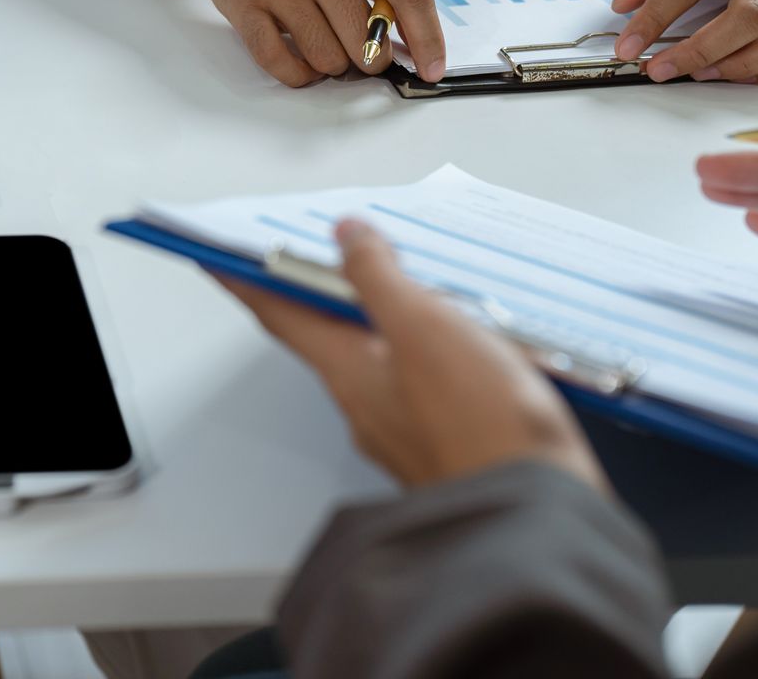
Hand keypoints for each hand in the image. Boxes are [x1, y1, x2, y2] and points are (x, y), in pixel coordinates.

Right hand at [157, 0, 445, 85]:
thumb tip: (409, 40)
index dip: (428, 39)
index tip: (432, 67)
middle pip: (366, 40)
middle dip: (372, 57)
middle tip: (365, 49)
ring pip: (325, 58)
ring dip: (332, 63)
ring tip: (325, 39)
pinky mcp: (244, 6)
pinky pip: (281, 64)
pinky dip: (300, 73)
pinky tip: (303, 58)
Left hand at [219, 219, 603, 490]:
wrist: (541, 520)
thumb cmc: (482, 427)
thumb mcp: (423, 326)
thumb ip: (379, 278)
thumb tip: (345, 237)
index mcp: (348, 373)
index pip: (280, 312)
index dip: (247, 278)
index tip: (216, 255)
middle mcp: (368, 405)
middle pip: (329, 333)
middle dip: (323, 291)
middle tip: (317, 252)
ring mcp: (408, 428)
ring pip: (382, 357)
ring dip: (383, 317)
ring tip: (402, 279)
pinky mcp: (452, 442)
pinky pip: (427, 383)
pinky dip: (432, 349)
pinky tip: (466, 338)